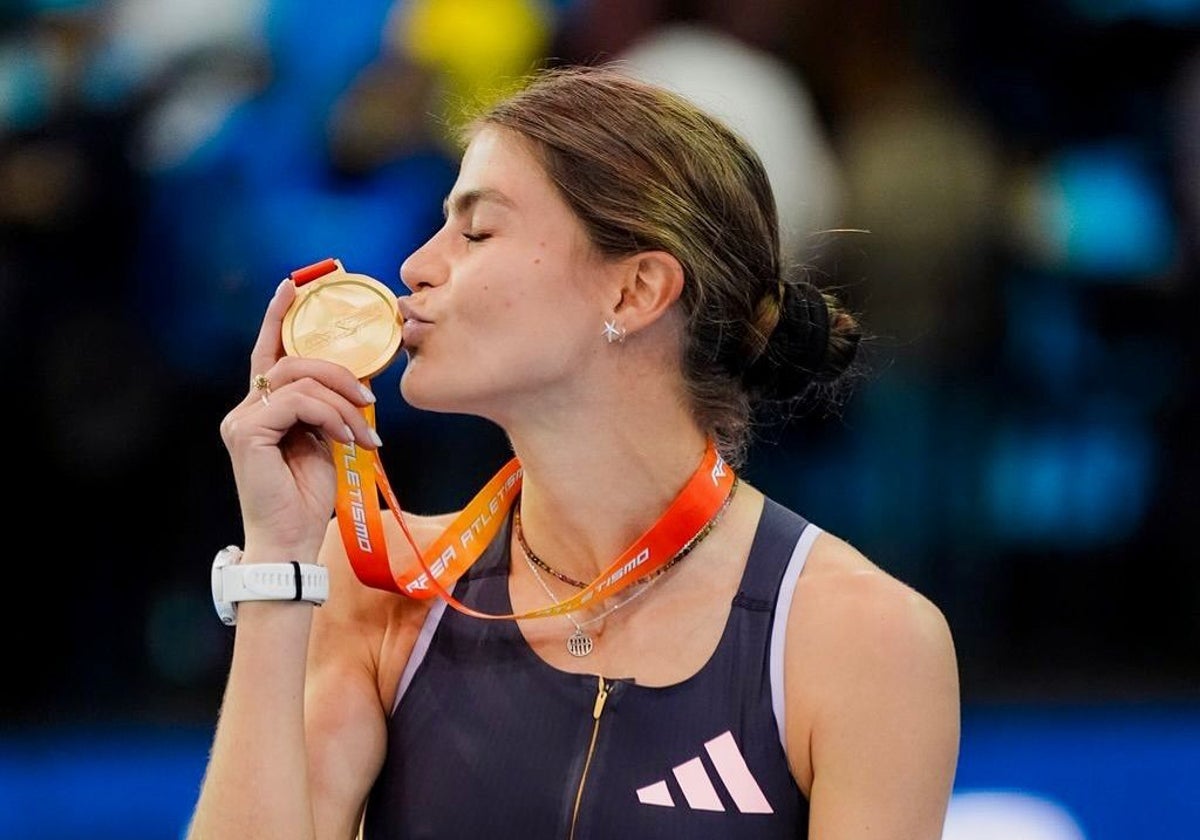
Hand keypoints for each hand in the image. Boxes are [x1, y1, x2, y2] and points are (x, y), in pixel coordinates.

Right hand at [219, 279, 380, 561]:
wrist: (292, 539)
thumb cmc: (308, 497)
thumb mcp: (328, 442)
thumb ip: (331, 409)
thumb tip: (360, 381)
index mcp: (262, 407)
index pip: (270, 353)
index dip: (279, 316)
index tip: (294, 285)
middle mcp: (245, 408)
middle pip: (293, 361)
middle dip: (340, 372)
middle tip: (370, 399)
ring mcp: (241, 419)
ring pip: (300, 379)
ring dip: (342, 401)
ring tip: (364, 431)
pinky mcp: (247, 432)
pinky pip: (298, 403)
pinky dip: (331, 415)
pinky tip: (348, 437)